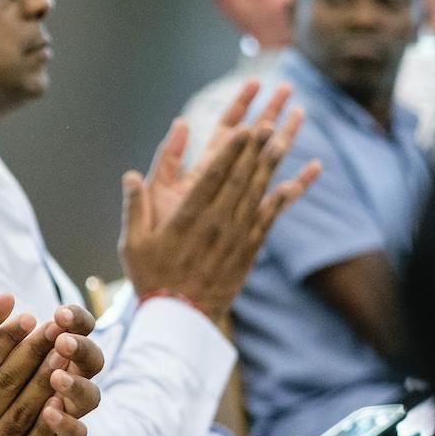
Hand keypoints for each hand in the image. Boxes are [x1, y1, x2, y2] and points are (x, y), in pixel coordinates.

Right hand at [120, 84, 320, 320]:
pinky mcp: (250, 246)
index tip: (245, 128)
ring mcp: (237, 234)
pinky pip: (273, 214)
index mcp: (188, 219)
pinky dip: (289, 193)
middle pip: (241, 177)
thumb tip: (132, 175)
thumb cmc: (152, 277)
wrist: (181, 316)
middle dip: (256, 146)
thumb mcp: (132, 243)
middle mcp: (217, 223)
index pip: (213, 177)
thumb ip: (134, 207)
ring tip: (286, 134)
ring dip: (274, 160)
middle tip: (270, 119)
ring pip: (260, 190)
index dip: (231, 151)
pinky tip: (302, 174)